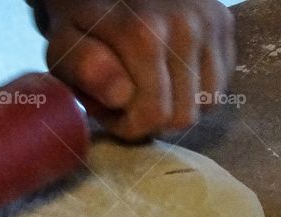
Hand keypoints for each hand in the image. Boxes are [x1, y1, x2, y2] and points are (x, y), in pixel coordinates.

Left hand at [41, 0, 235, 139]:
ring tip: (147, 86)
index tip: (108, 108)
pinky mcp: (224, 23)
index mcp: (144, 36)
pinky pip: (220, 81)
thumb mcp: (63, 45)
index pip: (152, 117)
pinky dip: (195, 88)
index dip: (126, 125)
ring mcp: (211, 24)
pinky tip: (168, 74)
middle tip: (126, 99)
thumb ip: (83, 68)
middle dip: (151, 120)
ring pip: (207, 103)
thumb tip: (120, 96)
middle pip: (182, 117)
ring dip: (176, 105)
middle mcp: (187, 28)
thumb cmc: (80, 19)